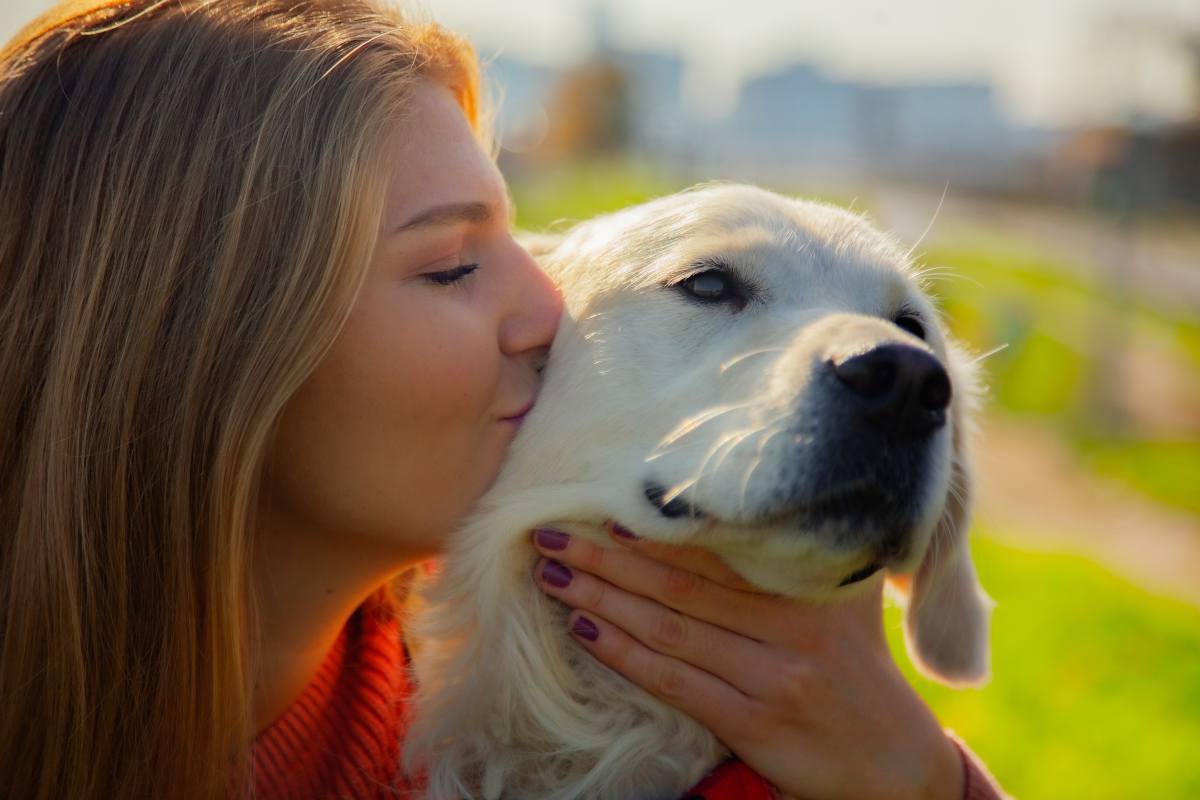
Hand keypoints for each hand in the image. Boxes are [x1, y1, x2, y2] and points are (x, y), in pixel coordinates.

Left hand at [530, 522, 963, 799]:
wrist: (898, 765)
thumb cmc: (859, 671)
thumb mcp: (846, 604)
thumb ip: (800, 559)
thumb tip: (738, 507)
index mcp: (812, 589)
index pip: (716, 551)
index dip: (652, 531)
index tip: (599, 508)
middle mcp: (795, 627)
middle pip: (681, 584)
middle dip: (608, 559)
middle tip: (550, 534)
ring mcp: (775, 677)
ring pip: (670, 629)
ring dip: (603, 600)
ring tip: (553, 575)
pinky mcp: (756, 723)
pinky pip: (676, 682)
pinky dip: (627, 654)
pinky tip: (586, 632)